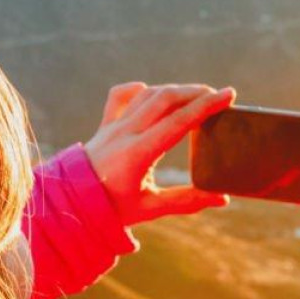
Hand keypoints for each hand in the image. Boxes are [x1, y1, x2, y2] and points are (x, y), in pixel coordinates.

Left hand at [84, 82, 236, 225]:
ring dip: (174, 90)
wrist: (71, 204)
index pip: (178, 121)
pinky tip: (152, 92)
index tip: (228, 95)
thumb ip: (187, 201)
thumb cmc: (112, 208)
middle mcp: (125, 133)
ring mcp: (113, 125)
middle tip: (218, 96)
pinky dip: (139, 89)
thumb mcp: (150, 207)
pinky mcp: (105, 124)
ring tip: (196, 95)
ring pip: (147, 94)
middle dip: (195, 92)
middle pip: (165, 99)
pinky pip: (121, 96)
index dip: (206, 106)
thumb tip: (222, 199)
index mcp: (138, 153)